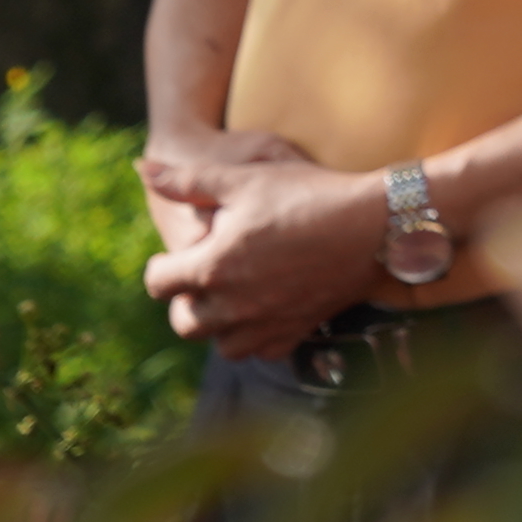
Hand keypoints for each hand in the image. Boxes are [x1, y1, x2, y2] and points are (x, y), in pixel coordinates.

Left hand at [134, 141, 396, 357]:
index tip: (179, 252)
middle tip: (206, 274)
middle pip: (184, 322)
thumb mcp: (247, 178)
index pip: (158, 283)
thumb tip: (143, 170)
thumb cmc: (309, 195)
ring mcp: (266, 323)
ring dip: (219, 325)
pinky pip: (263, 350)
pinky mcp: (297, 330)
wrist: (379, 224)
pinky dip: (258, 336)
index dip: (161, 265)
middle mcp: (233, 306)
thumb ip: (189, 180)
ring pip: (221, 344)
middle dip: (186, 300)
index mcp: (212, 267)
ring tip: (234, 295)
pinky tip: (268, 309)